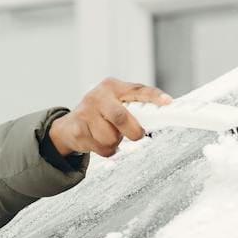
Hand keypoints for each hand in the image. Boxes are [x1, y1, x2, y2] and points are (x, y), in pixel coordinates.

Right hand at [48, 78, 172, 157]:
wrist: (69, 127)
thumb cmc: (99, 115)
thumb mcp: (115, 103)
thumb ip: (134, 108)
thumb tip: (159, 117)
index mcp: (113, 87)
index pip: (137, 90)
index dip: (154, 96)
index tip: (168, 102)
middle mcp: (98, 96)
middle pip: (121, 117)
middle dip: (133, 131)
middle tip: (136, 135)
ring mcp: (86, 112)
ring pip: (111, 137)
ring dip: (115, 142)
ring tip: (108, 135)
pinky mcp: (78, 130)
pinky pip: (102, 148)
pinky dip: (106, 150)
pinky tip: (98, 141)